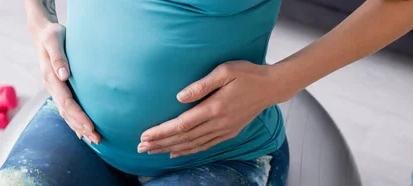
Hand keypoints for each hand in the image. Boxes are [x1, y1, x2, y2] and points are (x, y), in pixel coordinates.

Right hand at [35, 23, 100, 143]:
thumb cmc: (52, 34)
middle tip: (98, 140)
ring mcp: (54, 88)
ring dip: (79, 127)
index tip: (92, 127)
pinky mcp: (58, 87)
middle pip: (67, 112)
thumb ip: (58, 57)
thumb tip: (64, 75)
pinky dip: (74, 120)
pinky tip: (82, 130)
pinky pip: (66, 108)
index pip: (67, 102)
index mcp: (51, 77)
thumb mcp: (54, 40)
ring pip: (66, 113)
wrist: (42, 32)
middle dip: (82, 127)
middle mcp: (51, 86)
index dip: (79, 116)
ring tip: (94, 139)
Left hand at [137, 61, 295, 157]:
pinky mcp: (229, 132)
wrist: (271, 87)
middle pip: (184, 138)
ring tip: (152, 151)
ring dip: (171, 149)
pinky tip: (176, 152)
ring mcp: (224, 130)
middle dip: (160, 143)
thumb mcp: (225, 71)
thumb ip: (201, 85)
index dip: (161, 132)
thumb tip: (179, 97)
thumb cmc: (247, 74)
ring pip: (193, 145)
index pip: (182, 124)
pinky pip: (205, 145)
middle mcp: (218, 123)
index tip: (144, 136)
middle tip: (140, 148)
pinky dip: (189, 151)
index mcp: (215, 108)